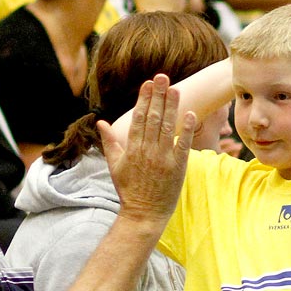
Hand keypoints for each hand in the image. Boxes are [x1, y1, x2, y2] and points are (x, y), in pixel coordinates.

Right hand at [98, 74, 195, 224]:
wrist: (143, 214)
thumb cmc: (128, 190)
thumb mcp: (114, 166)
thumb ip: (109, 142)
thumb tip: (101, 122)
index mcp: (132, 149)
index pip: (139, 118)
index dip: (144, 99)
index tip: (148, 83)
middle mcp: (147, 151)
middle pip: (153, 117)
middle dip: (158, 95)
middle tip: (163, 76)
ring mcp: (163, 159)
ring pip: (168, 127)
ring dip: (172, 106)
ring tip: (176, 88)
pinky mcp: (177, 167)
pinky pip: (183, 144)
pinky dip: (187, 129)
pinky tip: (190, 112)